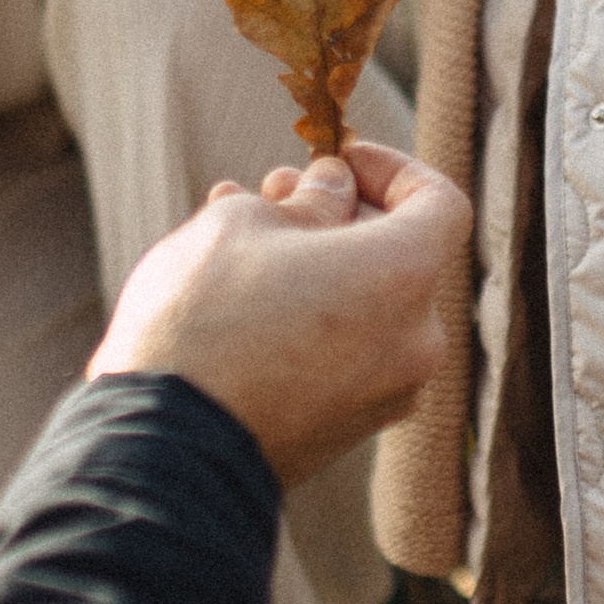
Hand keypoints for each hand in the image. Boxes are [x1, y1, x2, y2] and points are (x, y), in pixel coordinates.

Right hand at [87, 136, 467, 485]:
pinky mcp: (348, 432)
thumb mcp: (243, 224)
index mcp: (404, 276)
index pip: (439, 203)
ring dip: (316, 265)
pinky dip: (312, 319)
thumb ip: (306, 199)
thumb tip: (333, 191)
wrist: (164, 445)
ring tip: (241, 236)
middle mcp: (415, 341)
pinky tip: (244, 299)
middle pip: (399, 256)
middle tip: (273, 190)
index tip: (339, 158)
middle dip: (339, 215)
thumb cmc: (204, 319)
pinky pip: (345, 355)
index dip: (392, 168)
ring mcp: (386, 394)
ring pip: (365, 307)